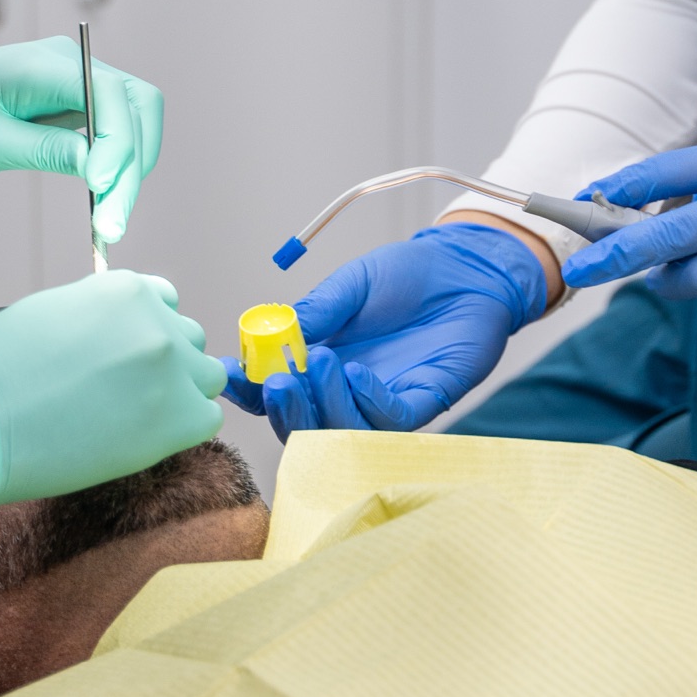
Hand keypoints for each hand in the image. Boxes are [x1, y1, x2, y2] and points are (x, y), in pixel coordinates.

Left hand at [0, 37, 162, 241]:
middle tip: (113, 222)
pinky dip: (122, 163)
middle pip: (135, 105)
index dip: (116, 139)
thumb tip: (95, 165)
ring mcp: (82, 81)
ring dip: (133, 167)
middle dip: (132, 163)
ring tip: (111, 218)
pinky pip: (120, 128)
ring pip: (137, 117)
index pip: (107, 94)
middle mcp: (74, 64)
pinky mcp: (82, 102)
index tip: (100, 187)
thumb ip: (41, 149)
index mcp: (43, 65)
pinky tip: (107, 198)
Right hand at [0, 270, 224, 515]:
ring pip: (205, 378)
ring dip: (180, 396)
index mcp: (127, 289)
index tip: (125, 358)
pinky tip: (146, 438)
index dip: (147, 332)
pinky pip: (206, 418)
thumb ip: (103, 315)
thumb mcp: (55, 312)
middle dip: (166, 364)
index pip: (166, 303)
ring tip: (134, 419)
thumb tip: (121, 332)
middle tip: (124, 395)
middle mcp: (157, 320)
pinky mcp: (174, 416)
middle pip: (189, 341)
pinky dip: (183, 429)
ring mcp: (170, 367)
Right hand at [221, 224, 546, 439]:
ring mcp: (383, 400)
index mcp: (320, 362)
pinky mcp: (423, 401)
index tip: (229, 373)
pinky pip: (390, 418)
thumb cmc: (408, 275)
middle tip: (274, 382)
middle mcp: (347, 390)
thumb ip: (318, 309)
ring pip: (343, 429)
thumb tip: (270, 331)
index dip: (250, 387)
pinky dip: (367, 401)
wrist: (467, 268)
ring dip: (324, 404)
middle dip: (284, 408)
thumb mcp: (353, 283)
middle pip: (304, 422)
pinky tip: (357, 373)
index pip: (276, 388)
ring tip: (318, 362)